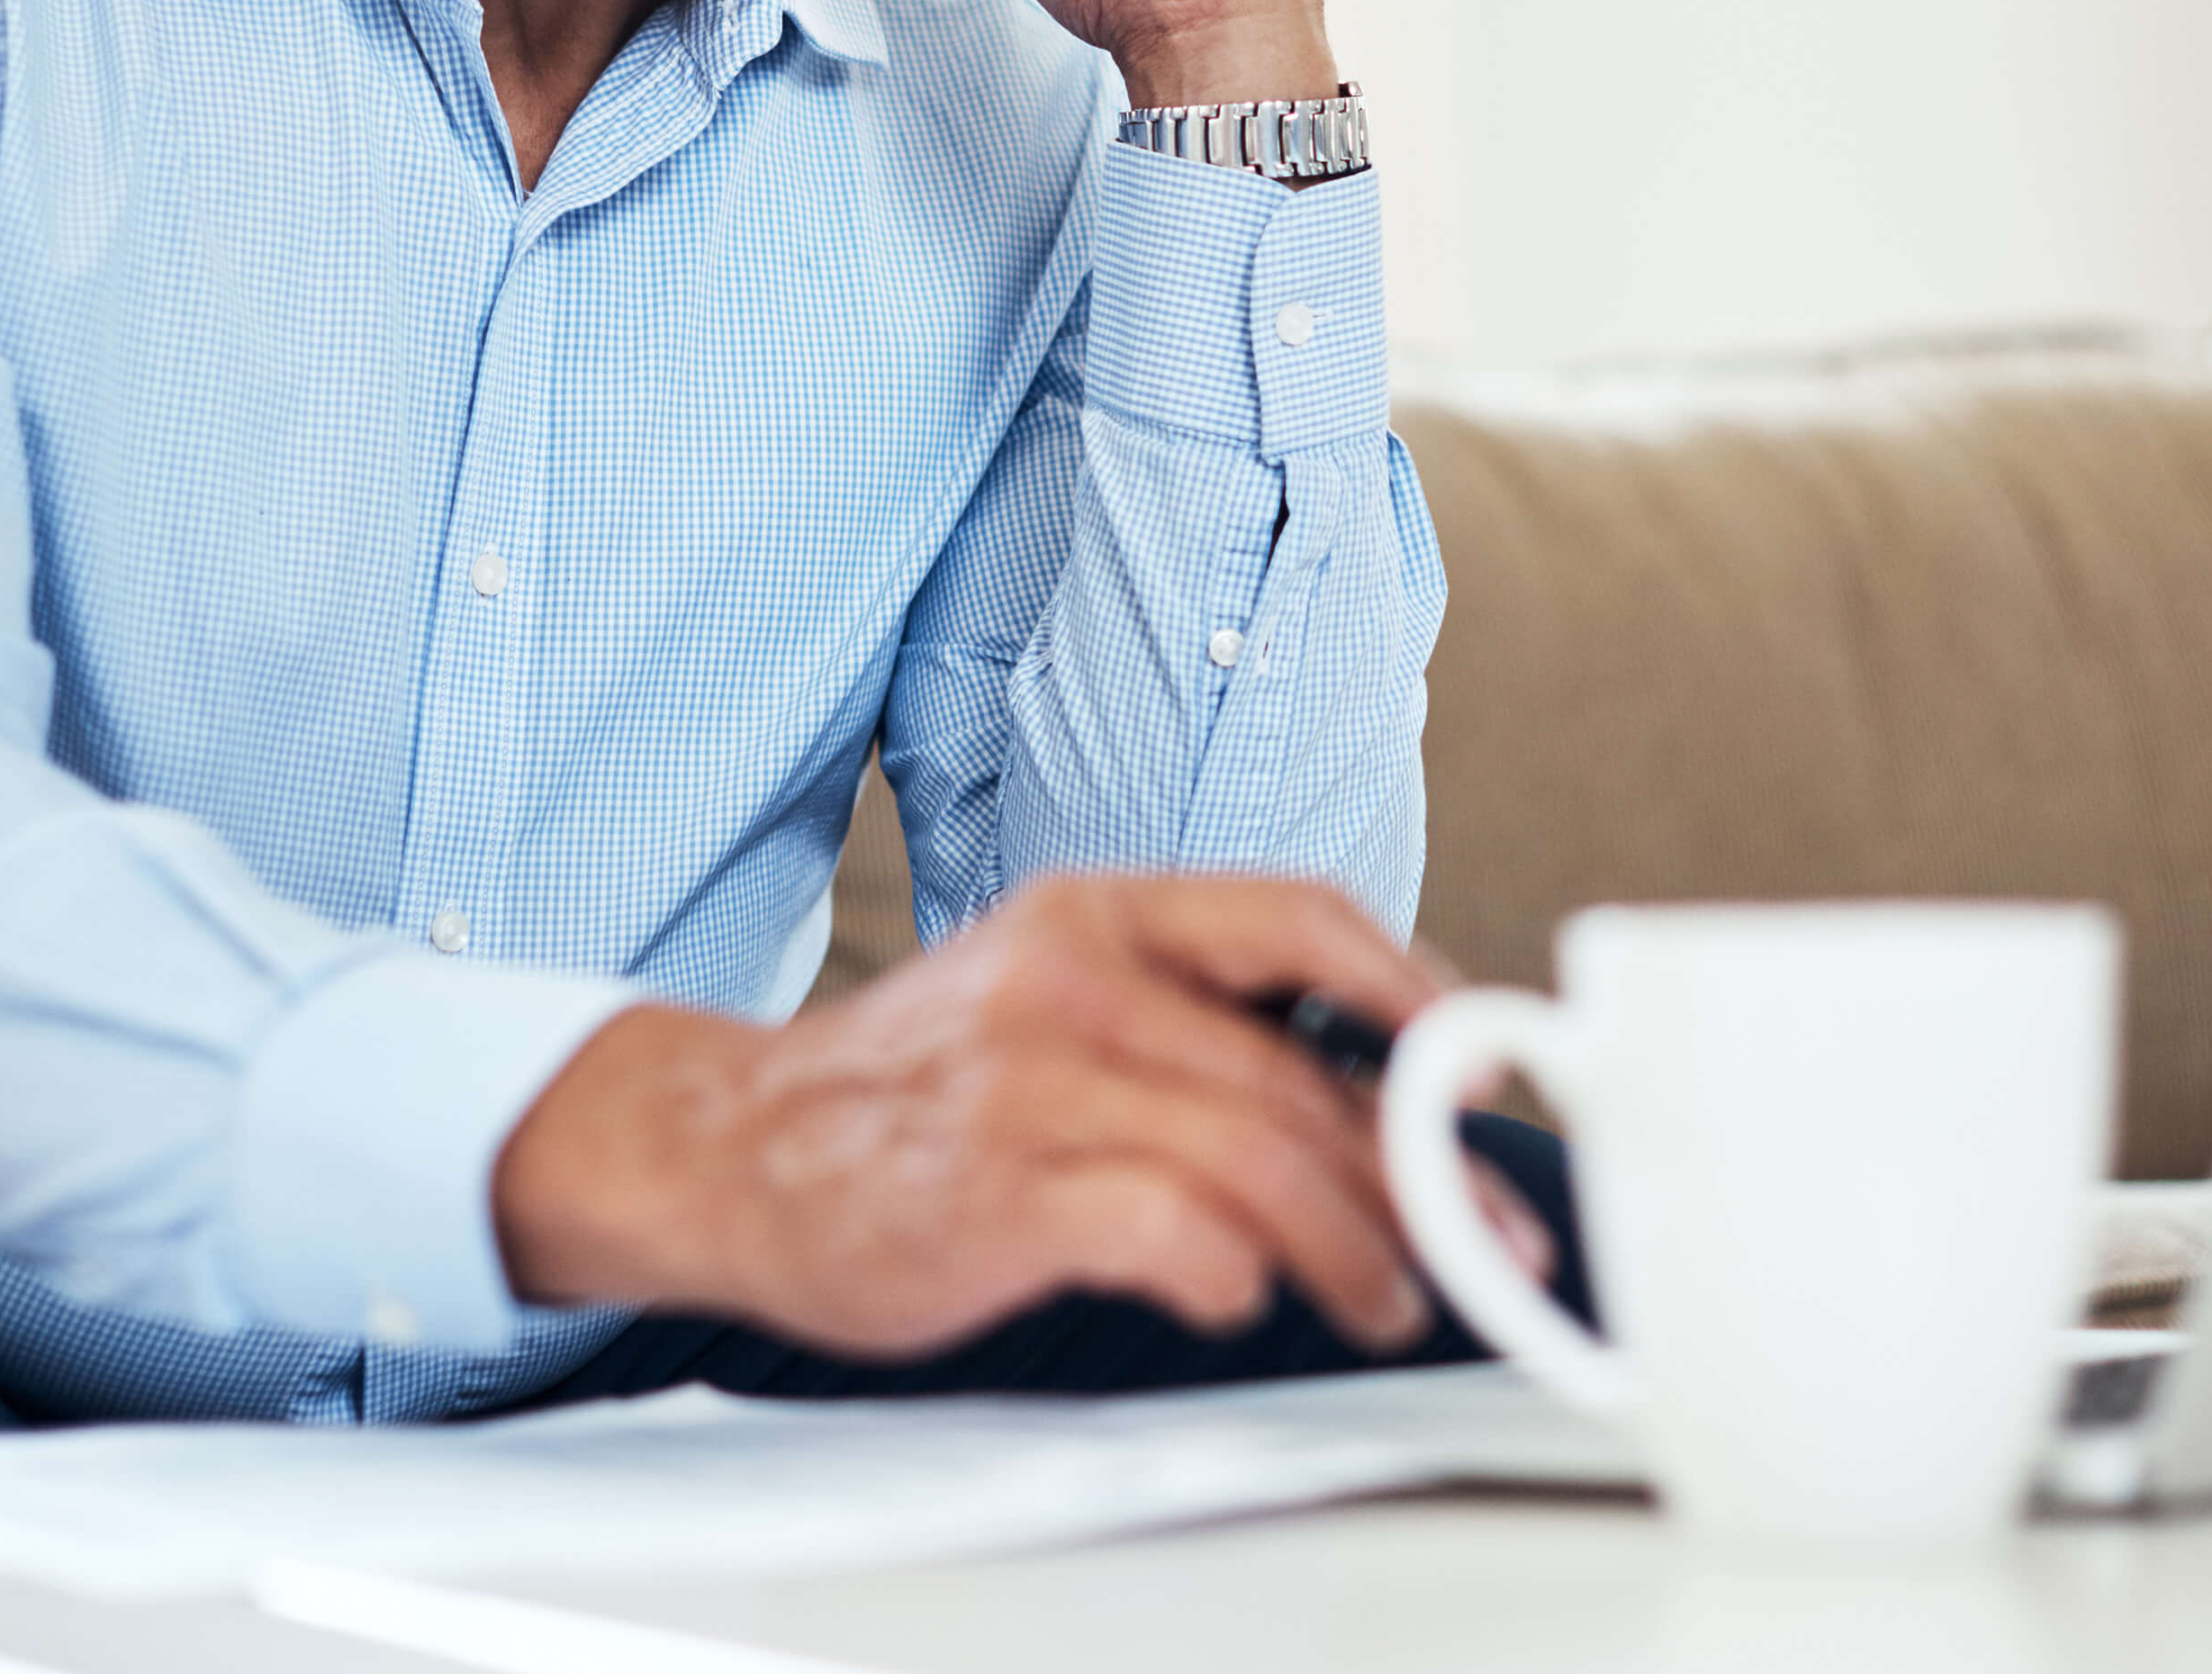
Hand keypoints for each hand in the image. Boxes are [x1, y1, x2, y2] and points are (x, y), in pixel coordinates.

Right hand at [491, 873, 1448, 1357]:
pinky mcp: (995, 1194)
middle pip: (1298, 1071)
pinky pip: (1164, 1229)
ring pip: (1258, 1155)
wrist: (728, 1144)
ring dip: (1354, 1244)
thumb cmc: (916, 1087)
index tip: (1483, 1067)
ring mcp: (1030, 1086)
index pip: (1297, 916)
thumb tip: (1370, 1086)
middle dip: (1418, 1166)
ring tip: (1389, 1296)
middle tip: (1482, 1233)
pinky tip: (1242, 1298)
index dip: (1413, 989)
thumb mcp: (1049, 992)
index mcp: (1096, 914)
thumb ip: (1185, 1017)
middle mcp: (1070, 981)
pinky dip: (1230, 1273)